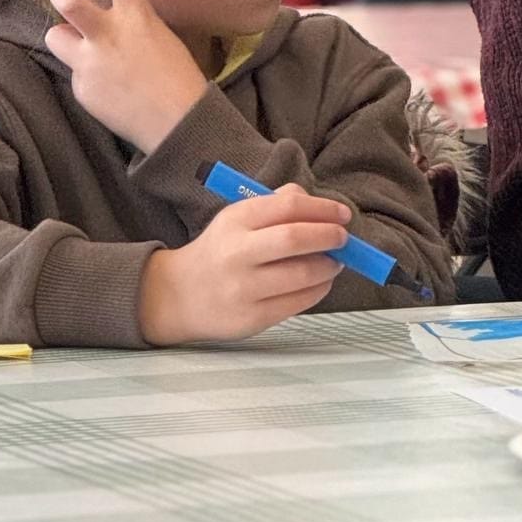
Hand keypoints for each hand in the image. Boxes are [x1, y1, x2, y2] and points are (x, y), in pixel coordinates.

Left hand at [42, 0, 208, 153]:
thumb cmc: (179, 79)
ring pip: (55, 36)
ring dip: (64, 37)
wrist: (176, 123)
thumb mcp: (162, 39)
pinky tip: (108, 87)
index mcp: (137, 20)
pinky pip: (74, 72)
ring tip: (80, 46)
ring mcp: (90, 63)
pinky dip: (87, 76)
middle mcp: (108, 36)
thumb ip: (132, 23)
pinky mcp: (81, 88)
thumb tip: (110, 16)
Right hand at [138, 184, 349, 344]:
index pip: (287, 206)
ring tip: (335, 262)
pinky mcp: (251, 317)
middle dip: (329, 236)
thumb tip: (318, 204)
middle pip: (294, 239)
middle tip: (343, 238)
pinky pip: (297, 302)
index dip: (322, 209)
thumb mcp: (238, 218)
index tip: (343, 214)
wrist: (178, 295)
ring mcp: (243, 288)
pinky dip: (319, 290)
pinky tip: (321, 282)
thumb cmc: (220, 251)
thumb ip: (276, 204)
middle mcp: (236, 253)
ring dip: (328, 266)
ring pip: (301, 274)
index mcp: (235, 221)